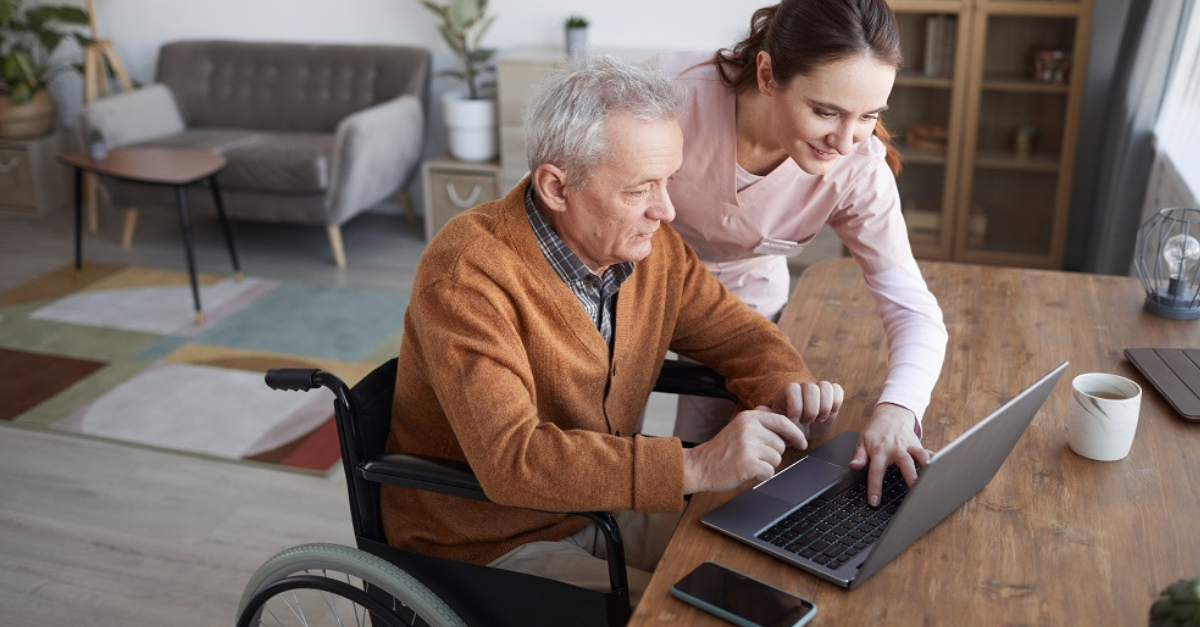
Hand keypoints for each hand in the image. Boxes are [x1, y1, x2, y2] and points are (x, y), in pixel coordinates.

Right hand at [682, 407, 808, 493]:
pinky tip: (746, 471)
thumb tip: (785, 420)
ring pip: (777, 459)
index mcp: (748, 417)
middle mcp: (749, 428)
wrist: (699, 466)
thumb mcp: (738, 427)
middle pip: (781, 444)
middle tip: (752, 456)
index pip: (783, 421)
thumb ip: (759, 421)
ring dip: (766, 465)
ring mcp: (748, 446)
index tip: (801, 442)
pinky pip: (769, 472)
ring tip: (747, 462)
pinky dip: (761, 476)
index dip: (795, 433)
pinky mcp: (747, 463)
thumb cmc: (721, 450)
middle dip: (772, 454)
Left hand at [772, 380, 843, 437]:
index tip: (795, 420)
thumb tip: (760, 409)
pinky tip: (829, 414)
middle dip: (810, 409)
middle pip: (810, 387)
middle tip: (807, 421)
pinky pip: (837, 390)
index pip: (792, 388)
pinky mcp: (831, 395)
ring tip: (818, 419)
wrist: (802, 433)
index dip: (796, 406)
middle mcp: (802, 388)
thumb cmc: (788, 429)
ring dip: (823, 407)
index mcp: (787, 392)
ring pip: (825, 386)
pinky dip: (835, 403)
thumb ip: (770, 417)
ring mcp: (818, 390)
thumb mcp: (777, 425)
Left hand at [847, 403, 932, 506]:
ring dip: (926, 468)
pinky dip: (935, 460)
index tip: (875, 501)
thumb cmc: (876, 431)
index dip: (875, 487)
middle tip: (913, 490)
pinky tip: (940, 469)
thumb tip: (853, 467)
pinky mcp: (919, 445)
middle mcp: (896, 448)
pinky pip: (929, 453)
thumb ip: (859, 456)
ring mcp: (910, 446)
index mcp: (880, 450)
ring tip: (930, 481)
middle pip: (904, 462)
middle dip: (910, 476)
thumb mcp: (862, 441)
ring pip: (921, 456)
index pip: (876, 471)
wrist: (891, 415)